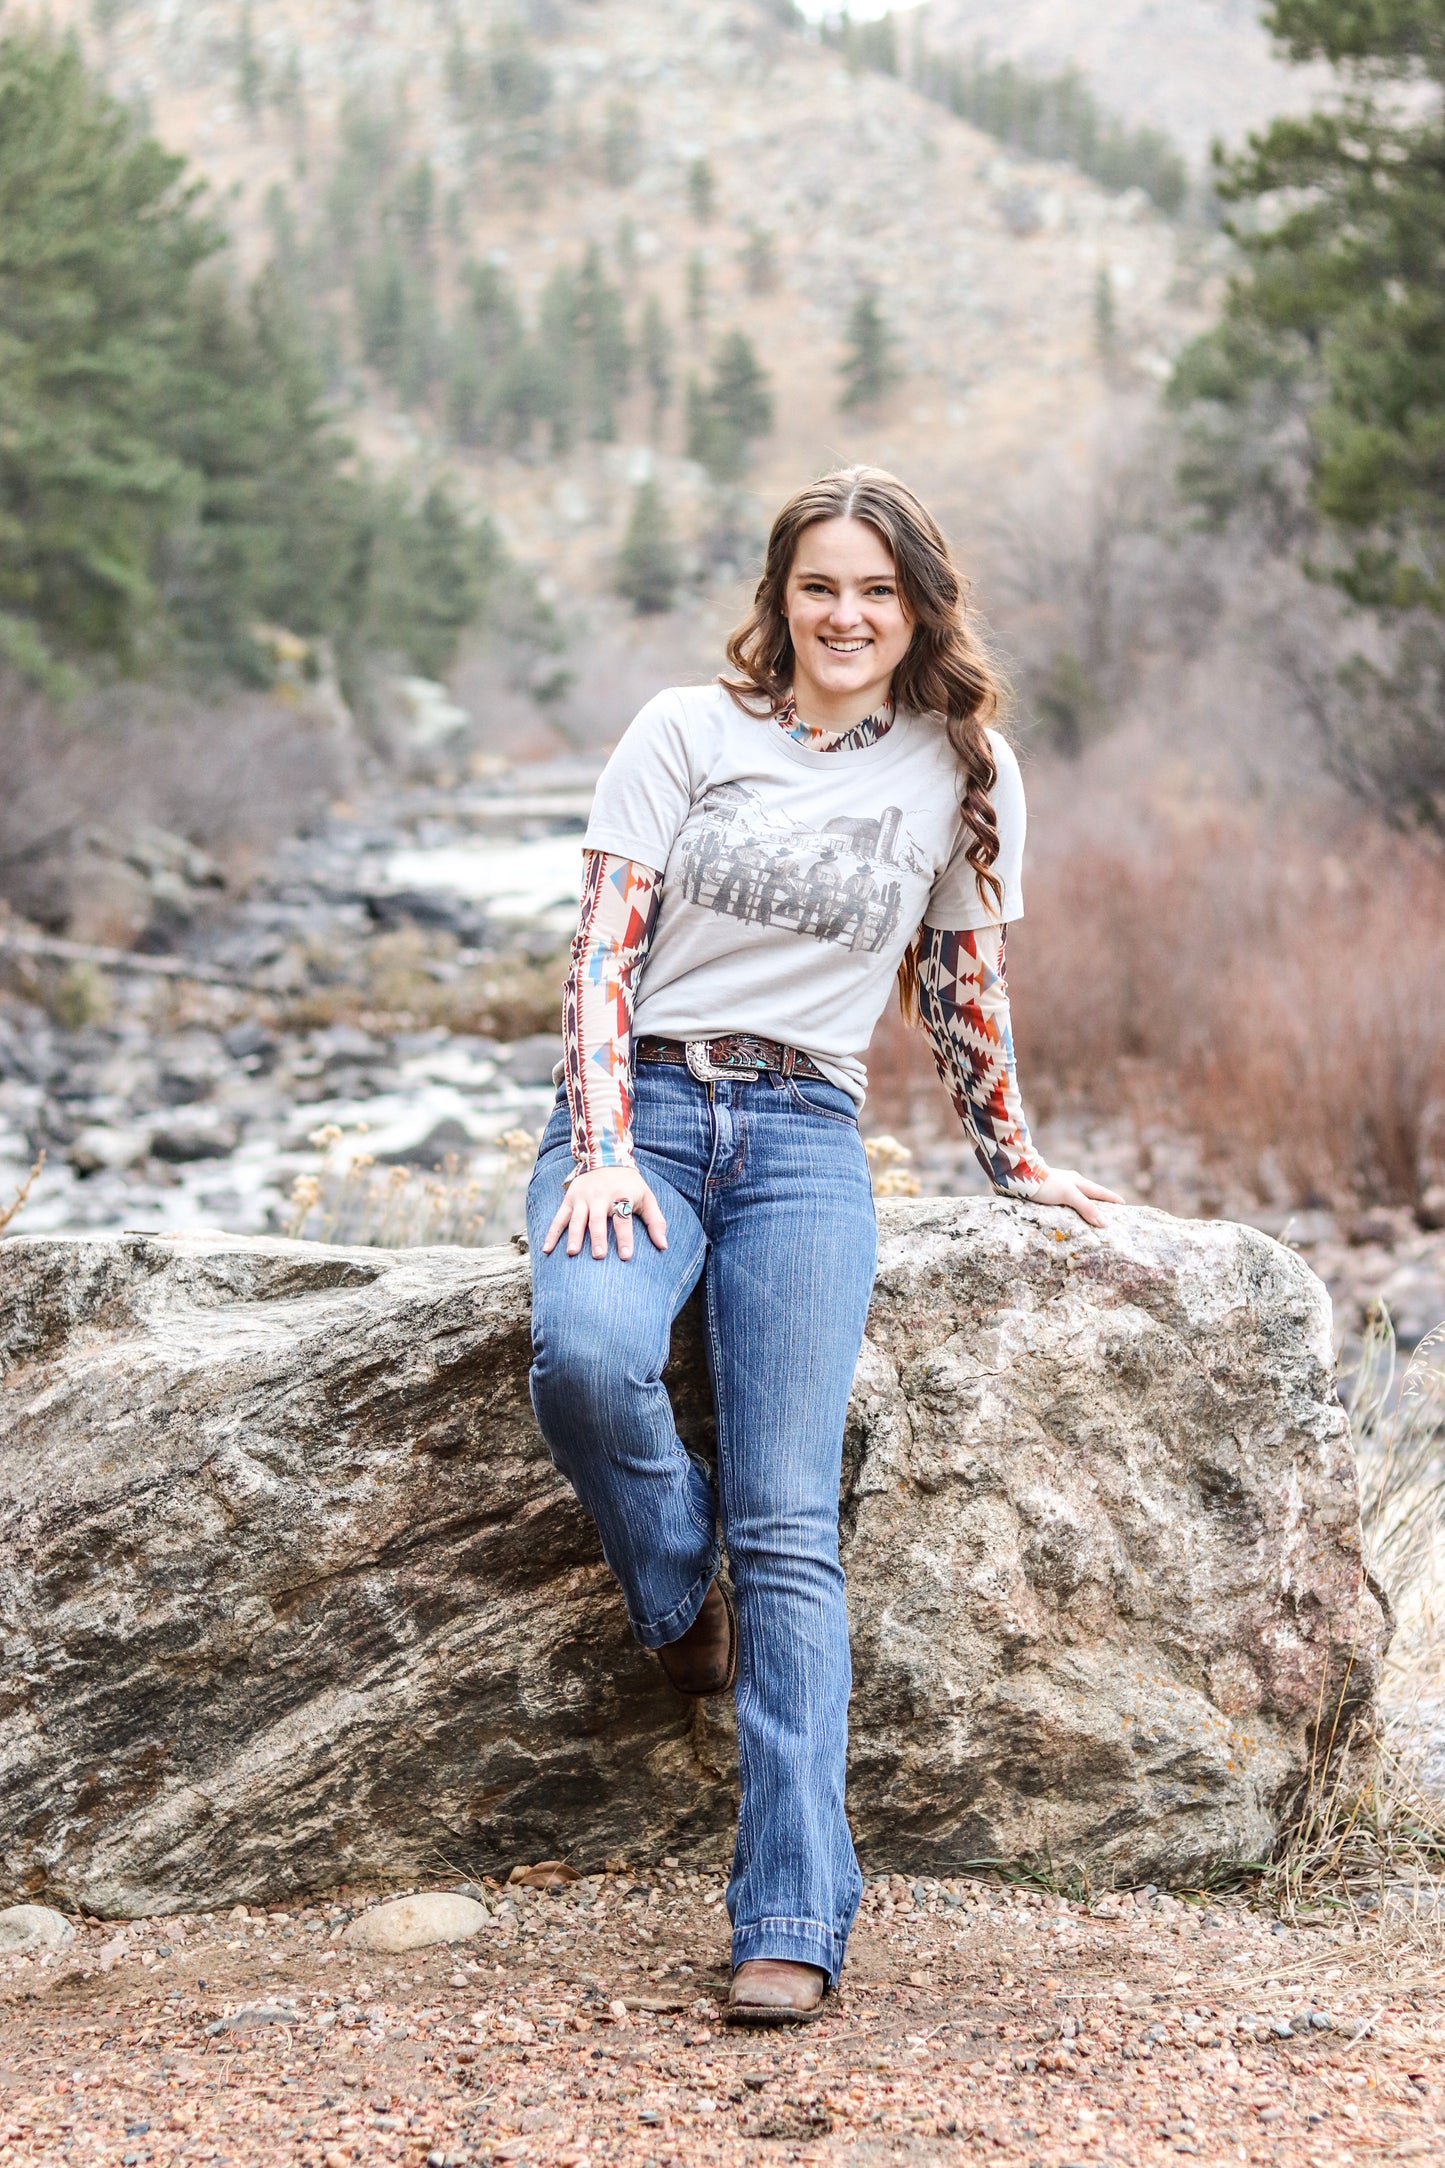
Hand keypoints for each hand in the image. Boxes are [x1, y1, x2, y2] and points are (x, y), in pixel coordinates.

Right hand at [543, 1163, 667, 1261]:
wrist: (605, 1157)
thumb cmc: (630, 1184)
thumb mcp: (647, 1197)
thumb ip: (656, 1221)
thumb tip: (664, 1246)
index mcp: (621, 1196)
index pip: (623, 1218)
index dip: (625, 1237)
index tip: (625, 1256)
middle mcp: (600, 1197)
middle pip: (598, 1219)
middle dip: (598, 1237)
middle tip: (598, 1256)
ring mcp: (582, 1198)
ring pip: (577, 1219)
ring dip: (575, 1235)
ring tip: (572, 1253)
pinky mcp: (569, 1200)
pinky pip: (559, 1218)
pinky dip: (552, 1233)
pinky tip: (547, 1249)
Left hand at [1030, 1167, 1124, 1229]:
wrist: (1019, 1177)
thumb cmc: (1045, 1183)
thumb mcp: (1068, 1195)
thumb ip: (1086, 1207)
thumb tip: (1104, 1222)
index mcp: (1078, 1182)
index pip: (1100, 1192)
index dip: (1112, 1199)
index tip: (1123, 1204)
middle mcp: (1070, 1184)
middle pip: (1089, 1195)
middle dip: (1100, 1204)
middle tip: (1110, 1214)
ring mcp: (1058, 1188)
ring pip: (1076, 1199)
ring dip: (1084, 1208)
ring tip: (1090, 1219)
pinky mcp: (1047, 1194)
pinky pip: (1064, 1204)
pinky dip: (1070, 1211)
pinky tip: (1068, 1217)